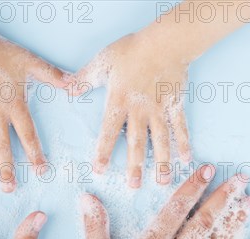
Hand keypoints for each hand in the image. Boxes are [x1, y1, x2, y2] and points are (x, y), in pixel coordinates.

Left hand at [73, 29, 190, 188]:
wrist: (166, 41)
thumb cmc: (132, 49)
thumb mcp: (102, 61)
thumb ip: (84, 78)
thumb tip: (65, 87)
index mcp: (119, 101)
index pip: (109, 132)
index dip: (103, 152)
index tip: (100, 170)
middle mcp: (140, 110)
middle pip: (136, 143)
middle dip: (134, 166)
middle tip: (133, 186)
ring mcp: (160, 109)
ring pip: (160, 140)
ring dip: (160, 162)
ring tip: (161, 182)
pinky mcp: (176, 105)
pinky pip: (180, 127)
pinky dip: (183, 144)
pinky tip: (185, 160)